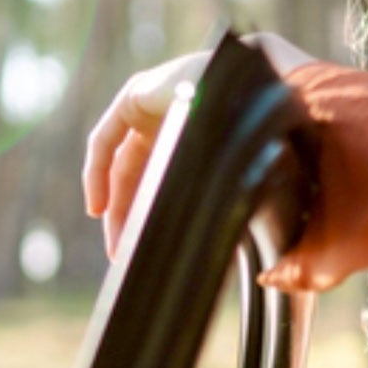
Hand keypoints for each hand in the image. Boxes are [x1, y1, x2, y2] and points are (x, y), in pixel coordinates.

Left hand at [83, 34, 319, 254]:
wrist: (264, 87)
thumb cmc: (271, 131)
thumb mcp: (250, 180)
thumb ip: (248, 215)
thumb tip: (271, 279)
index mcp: (204, 132)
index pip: (168, 177)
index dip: (154, 213)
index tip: (148, 250)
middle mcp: (178, 116)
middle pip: (141, 173)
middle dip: (131, 215)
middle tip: (125, 254)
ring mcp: (155, 103)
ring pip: (122, 161)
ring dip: (113, 201)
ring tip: (115, 241)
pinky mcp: (135, 94)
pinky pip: (106, 138)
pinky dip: (96, 171)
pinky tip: (98, 206)